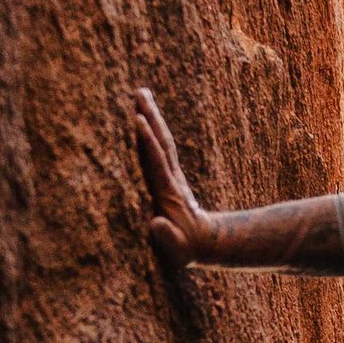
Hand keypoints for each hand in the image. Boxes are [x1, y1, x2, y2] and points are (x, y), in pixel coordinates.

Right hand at [132, 87, 219, 272]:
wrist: (205, 243)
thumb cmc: (186, 250)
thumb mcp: (178, 250)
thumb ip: (168, 238)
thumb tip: (156, 224)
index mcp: (168, 193)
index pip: (156, 163)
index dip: (148, 143)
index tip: (138, 121)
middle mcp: (170, 178)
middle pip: (161, 142)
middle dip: (150, 117)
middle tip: (140, 92)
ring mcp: (170, 175)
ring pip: (161, 141)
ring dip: (151, 116)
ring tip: (141, 93)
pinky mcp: (168, 175)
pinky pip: (158, 148)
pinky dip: (151, 130)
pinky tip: (144, 117)